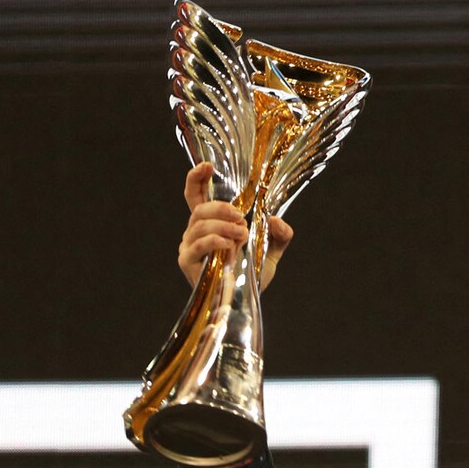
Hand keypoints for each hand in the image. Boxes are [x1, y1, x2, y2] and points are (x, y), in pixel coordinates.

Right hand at [177, 162, 293, 289]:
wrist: (247, 301)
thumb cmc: (253, 273)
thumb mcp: (272, 249)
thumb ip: (280, 233)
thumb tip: (274, 220)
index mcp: (212, 223)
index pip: (197, 195)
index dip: (197, 178)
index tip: (207, 166)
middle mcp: (196, 232)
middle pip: (199, 207)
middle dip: (221, 208)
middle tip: (241, 218)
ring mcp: (189, 247)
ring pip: (199, 224)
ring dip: (223, 226)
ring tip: (242, 235)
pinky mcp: (188, 262)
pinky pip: (197, 245)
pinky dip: (214, 241)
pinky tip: (229, 245)